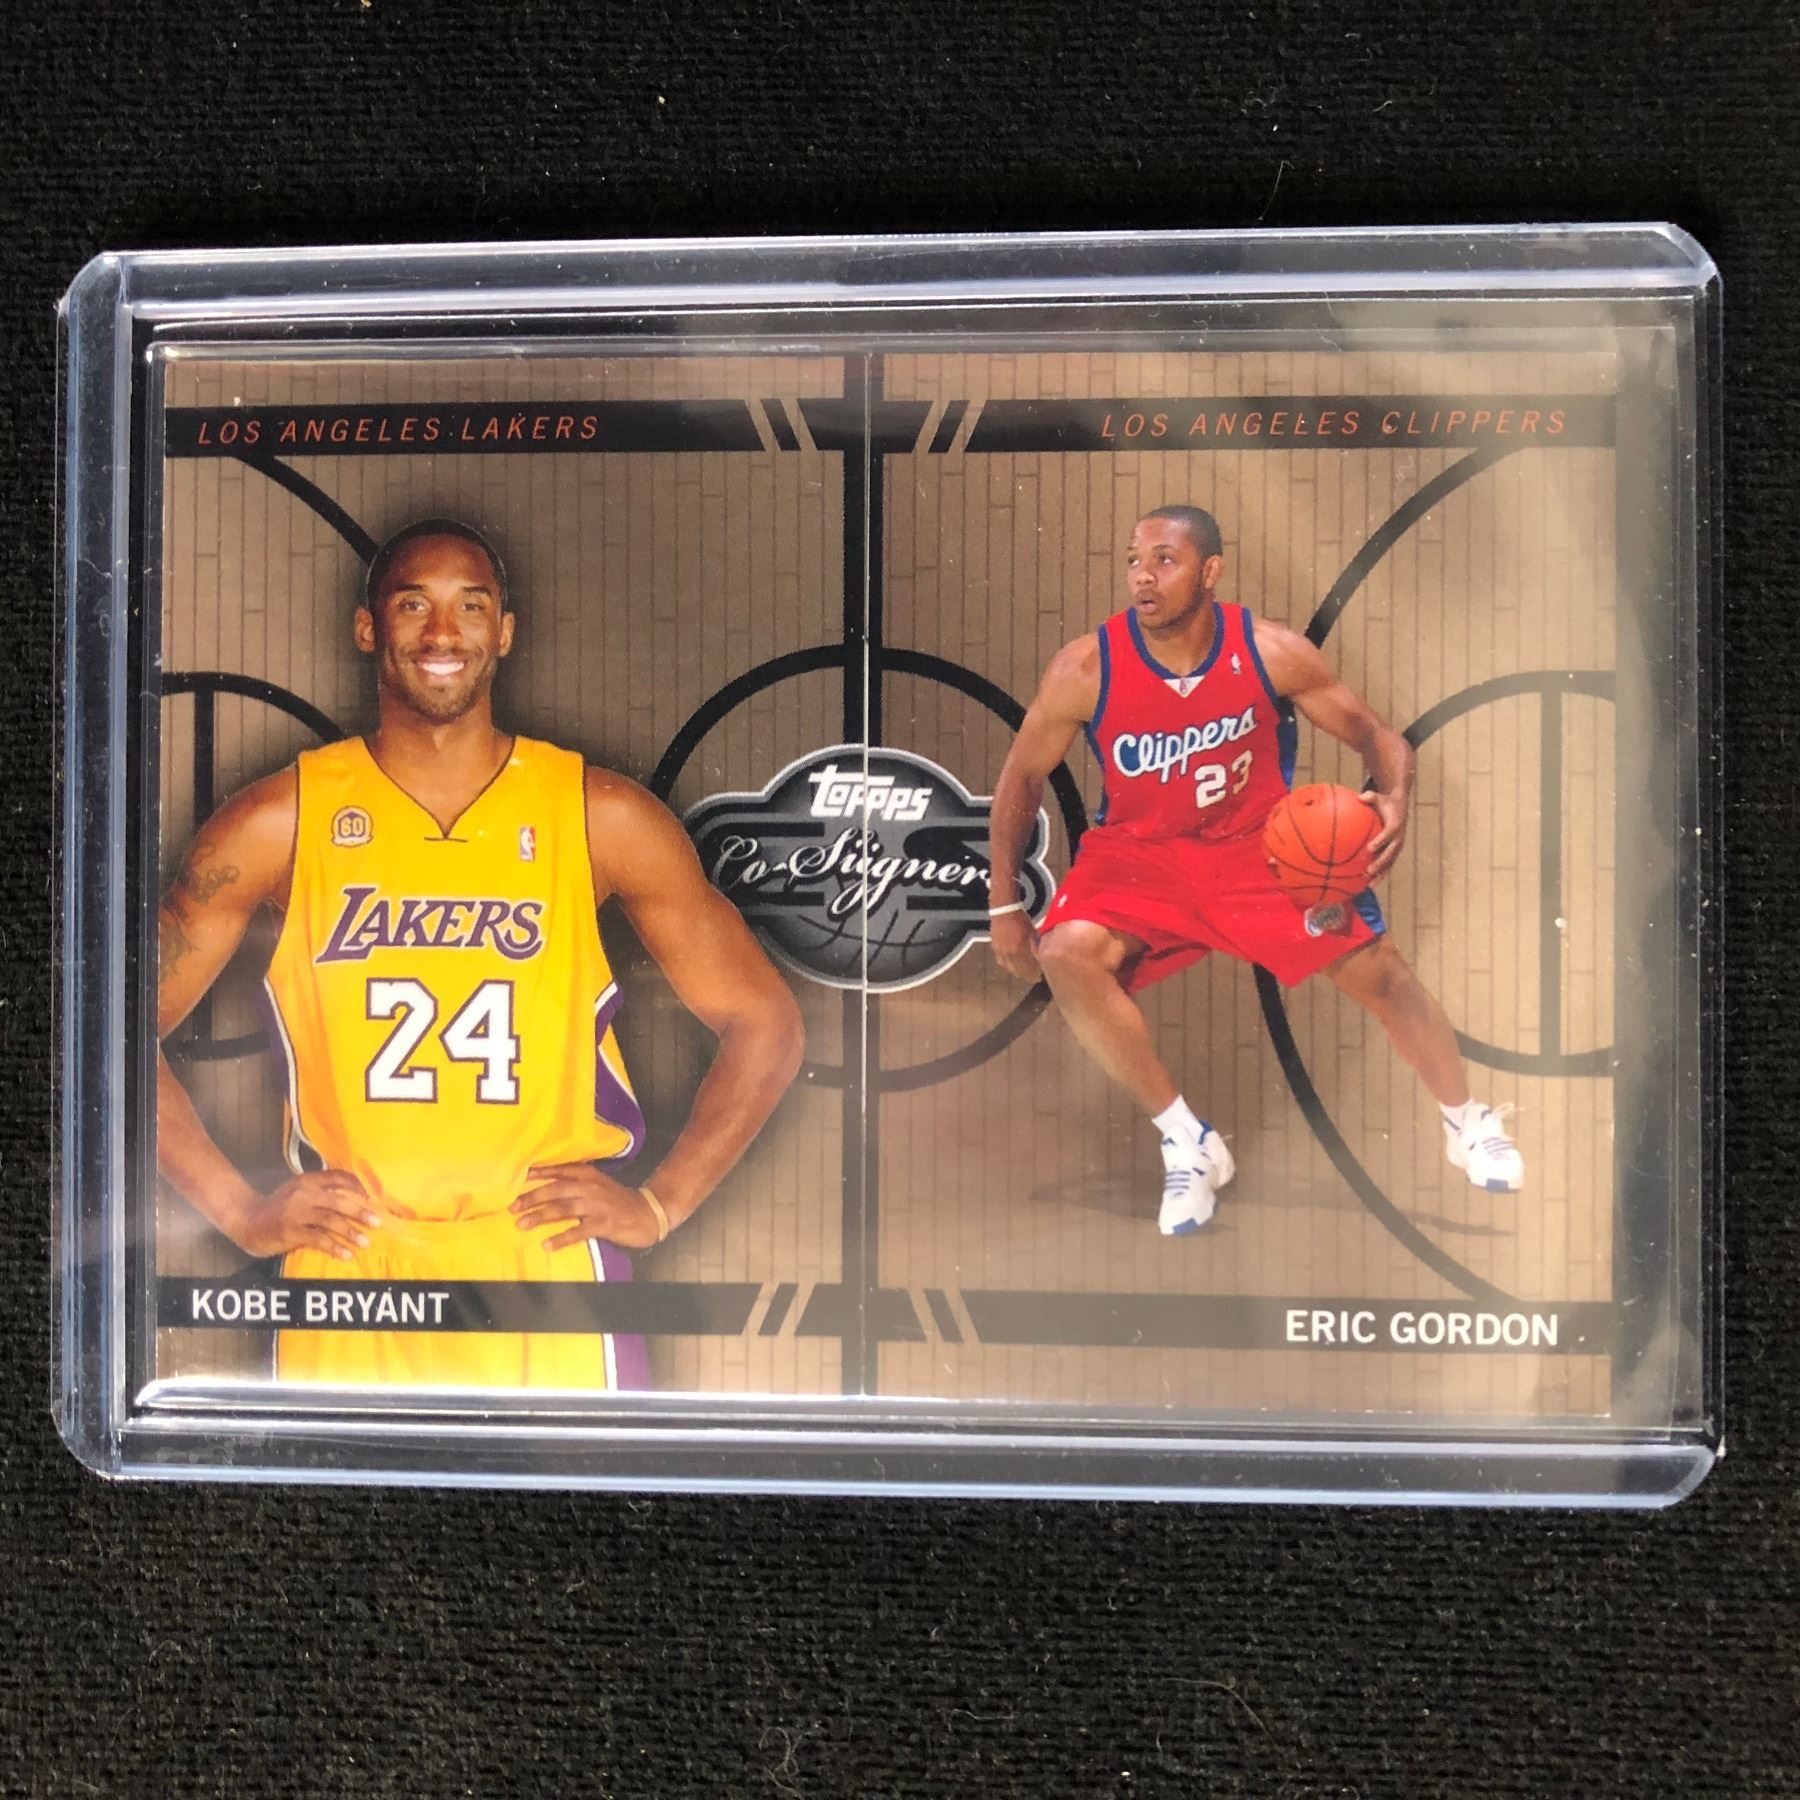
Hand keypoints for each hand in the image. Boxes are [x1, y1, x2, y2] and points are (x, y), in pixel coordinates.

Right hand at [229, 1170, 377, 1260]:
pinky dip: (334, 1247)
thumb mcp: (298, 1191)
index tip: (373, 1198)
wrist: (246, 1219)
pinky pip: (318, 1239)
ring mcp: (296, 1213)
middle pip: (338, 1202)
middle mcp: (303, 1194)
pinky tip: (346, 1254)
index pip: (337, 1177)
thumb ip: (321, 1190)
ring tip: (365, 1242)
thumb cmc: (278, 1207)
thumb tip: (356, 1197)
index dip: (357, 1186)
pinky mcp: (289, 1231)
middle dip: (360, 1212)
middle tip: (377, 1223)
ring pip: (330, 1221)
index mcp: (308, 1181)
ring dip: (350, 1232)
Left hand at [511, 1162, 667, 1250]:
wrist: (648, 1213)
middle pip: (557, 1190)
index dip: (539, 1174)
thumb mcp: (599, 1185)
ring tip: (522, 1224)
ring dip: (541, 1216)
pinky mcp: (604, 1224)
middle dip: (533, 1198)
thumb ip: (577, 1183)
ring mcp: (597, 1206)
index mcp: (589, 1175)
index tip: (519, 1178)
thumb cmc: (618, 1201)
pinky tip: (547, 1244)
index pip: (560, 1171)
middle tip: (513, 1207)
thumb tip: (546, 1187)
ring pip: (563, 1209)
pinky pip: (578, 1231)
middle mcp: (591, 1187)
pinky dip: (561, 1238)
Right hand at [990, 909, 1041, 980]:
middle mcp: (1009, 952)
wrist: (1004, 910)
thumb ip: (1035, 946)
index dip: (1034, 974)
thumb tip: (1041, 958)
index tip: (1039, 977)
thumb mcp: (1032, 932)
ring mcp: (1001, 951)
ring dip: (1017, 972)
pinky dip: (1007, 966)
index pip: (1028, 967)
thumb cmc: (1021, 919)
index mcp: (1020, 948)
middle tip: (1033, 978)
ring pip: (1009, 967)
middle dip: (1026, 975)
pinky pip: (1001, 961)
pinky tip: (1011, 966)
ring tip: (1022, 973)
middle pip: (1018, 970)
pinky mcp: (994, 948)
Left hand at [1364, 790, 1407, 882]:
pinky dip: (1379, 875)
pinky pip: (1386, 865)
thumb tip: (1359, 797)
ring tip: (1369, 885)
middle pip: (1390, 853)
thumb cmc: (1384, 802)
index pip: (1389, 834)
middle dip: (1380, 863)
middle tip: (1369, 871)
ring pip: (1390, 863)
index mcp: (1395, 825)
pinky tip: (1367, 886)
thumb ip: (1370, 797)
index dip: (1380, 841)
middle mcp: (1398, 838)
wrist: (1399, 806)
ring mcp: (1397, 846)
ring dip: (1380, 875)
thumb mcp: (1378, 797)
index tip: (1369, 849)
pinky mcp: (1394, 852)